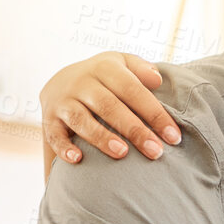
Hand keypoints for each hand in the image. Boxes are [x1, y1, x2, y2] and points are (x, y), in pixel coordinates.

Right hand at [42, 51, 181, 164]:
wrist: (62, 79)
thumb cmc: (105, 77)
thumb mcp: (122, 64)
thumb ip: (141, 69)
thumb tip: (157, 79)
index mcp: (105, 68)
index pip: (133, 90)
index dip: (155, 113)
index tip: (173, 137)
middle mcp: (81, 82)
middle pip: (109, 106)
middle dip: (135, 130)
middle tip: (156, 152)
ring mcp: (63, 100)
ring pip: (81, 119)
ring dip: (101, 137)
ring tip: (122, 154)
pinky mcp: (49, 118)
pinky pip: (53, 134)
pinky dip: (64, 147)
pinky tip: (78, 159)